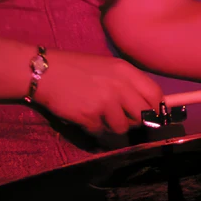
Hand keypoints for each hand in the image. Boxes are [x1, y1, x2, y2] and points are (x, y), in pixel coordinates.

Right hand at [32, 50, 163, 135]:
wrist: (44, 71)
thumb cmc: (75, 68)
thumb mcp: (106, 67)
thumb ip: (126, 84)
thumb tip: (145, 107)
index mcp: (125, 71)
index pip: (155, 95)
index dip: (155, 110)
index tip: (150, 117)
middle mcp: (119, 85)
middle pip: (143, 116)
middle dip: (134, 122)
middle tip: (120, 120)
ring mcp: (106, 101)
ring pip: (123, 128)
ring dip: (112, 128)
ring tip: (98, 118)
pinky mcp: (91, 116)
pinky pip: (102, 133)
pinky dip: (95, 131)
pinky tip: (85, 119)